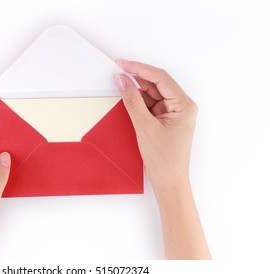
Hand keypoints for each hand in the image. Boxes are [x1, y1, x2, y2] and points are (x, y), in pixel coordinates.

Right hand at [115, 59, 197, 191]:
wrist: (168, 181)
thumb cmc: (164, 159)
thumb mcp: (145, 127)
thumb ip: (133, 102)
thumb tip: (123, 81)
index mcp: (184, 105)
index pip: (160, 78)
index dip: (140, 68)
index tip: (123, 64)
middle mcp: (181, 106)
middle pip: (157, 84)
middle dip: (137, 79)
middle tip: (118, 73)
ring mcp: (172, 113)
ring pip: (152, 94)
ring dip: (137, 92)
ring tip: (120, 89)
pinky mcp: (164, 120)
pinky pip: (150, 105)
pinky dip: (138, 103)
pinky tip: (127, 101)